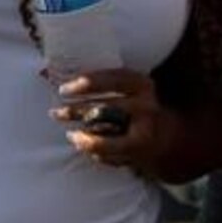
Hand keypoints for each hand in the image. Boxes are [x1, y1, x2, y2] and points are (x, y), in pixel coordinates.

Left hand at [52, 68, 170, 177]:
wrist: (171, 138)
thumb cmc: (139, 109)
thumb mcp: (129, 90)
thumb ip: (101, 84)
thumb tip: (50, 73)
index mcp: (141, 83)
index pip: (111, 78)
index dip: (85, 83)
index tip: (63, 90)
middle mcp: (145, 104)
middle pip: (102, 107)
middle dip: (74, 112)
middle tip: (55, 113)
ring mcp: (143, 128)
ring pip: (102, 131)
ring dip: (81, 135)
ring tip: (69, 135)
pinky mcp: (139, 149)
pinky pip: (107, 150)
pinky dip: (94, 149)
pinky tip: (86, 146)